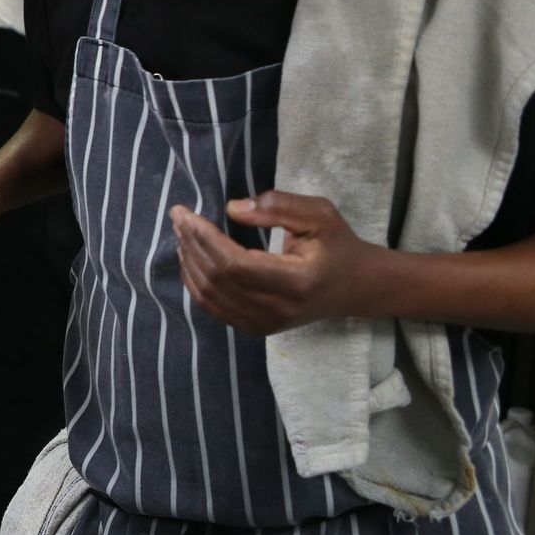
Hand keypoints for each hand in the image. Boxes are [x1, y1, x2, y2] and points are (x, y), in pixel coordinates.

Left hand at [172, 191, 384, 335]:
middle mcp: (279, 309)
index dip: (204, 238)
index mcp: (298, 281)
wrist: (356, 286)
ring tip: (182, 233)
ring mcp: (266, 324)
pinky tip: (191, 257)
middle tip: (178, 217)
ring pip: (209, 296)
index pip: (235, 264)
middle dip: (191, 245)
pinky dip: (195, 281)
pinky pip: (214, 307)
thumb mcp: (319, 214)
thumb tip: (231, 209)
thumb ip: (278, 207)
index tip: (185, 213)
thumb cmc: (337, 245)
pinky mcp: (257, 328)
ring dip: (188, 262)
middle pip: (217, 280)